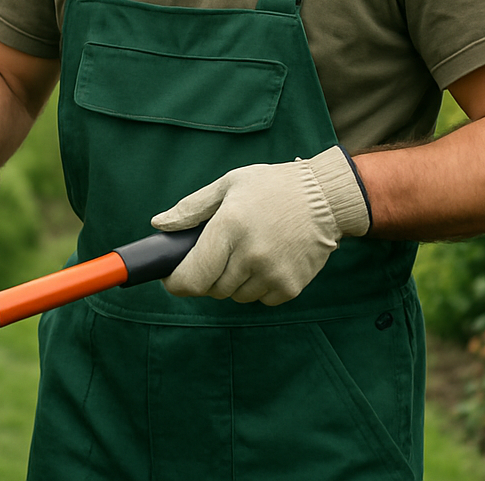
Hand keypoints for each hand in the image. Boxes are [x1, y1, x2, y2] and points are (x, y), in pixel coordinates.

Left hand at [151, 146, 369, 305]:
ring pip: (236, 296)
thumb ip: (191, 208)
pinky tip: (267, 260)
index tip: (172, 278)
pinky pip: (260, 299)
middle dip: (206, 276)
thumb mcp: (228, 185)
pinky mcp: (291, 287)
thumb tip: (159, 225)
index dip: (176, 283)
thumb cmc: (271, 187)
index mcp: (230, 226)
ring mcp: (273, 274)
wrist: (325, 197)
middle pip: (212, 288)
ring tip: (246, 251)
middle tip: (217, 253)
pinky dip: (257, 286)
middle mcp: (251, 254)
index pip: (193, 275)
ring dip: (233, 281)